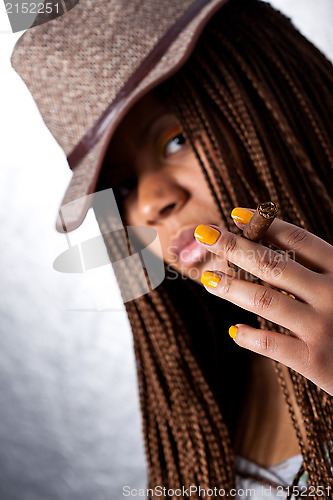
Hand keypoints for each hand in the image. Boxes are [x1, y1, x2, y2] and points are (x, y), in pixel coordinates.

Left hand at [194, 213, 332, 394]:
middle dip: (234, 246)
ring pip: (266, 300)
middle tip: (203, 234)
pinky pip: (272, 344)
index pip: (298, 240)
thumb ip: (318, 268)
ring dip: (232, 287)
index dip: (264, 224)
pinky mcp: (315, 360)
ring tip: (209, 279)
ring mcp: (323, 327)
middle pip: (273, 264)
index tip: (234, 213)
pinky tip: (233, 331)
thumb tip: (269, 246)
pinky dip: (249, 336)